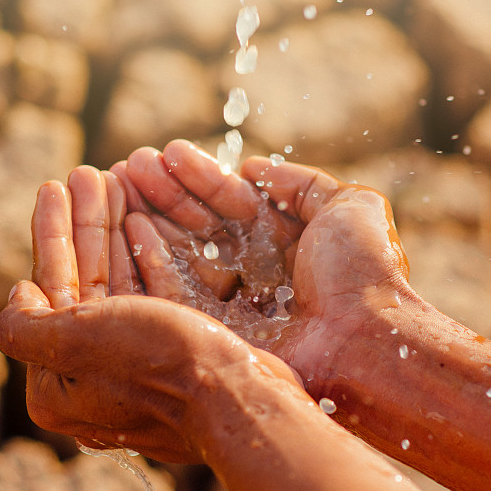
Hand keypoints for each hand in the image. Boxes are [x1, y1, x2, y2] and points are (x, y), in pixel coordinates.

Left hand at [0, 169, 299, 462]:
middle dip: (84, 224)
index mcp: (58, 386)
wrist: (242, 401)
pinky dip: (146, 257)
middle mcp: (93, 379)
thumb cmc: (158, 367)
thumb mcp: (73, 343)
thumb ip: (25, 324)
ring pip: (117, 285)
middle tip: (88, 173)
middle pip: (81, 285)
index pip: (46, 293)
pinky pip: (152, 298)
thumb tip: (19, 295)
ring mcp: (136, 367)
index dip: (51, 234)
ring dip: (113, 231)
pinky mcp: (174, 356)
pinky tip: (144, 218)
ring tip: (115, 179)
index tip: (53, 186)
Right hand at [118, 140, 411, 393]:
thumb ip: (301, 182)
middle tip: (133, 163)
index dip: (202, 179)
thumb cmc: (361, 270)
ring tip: (123, 181)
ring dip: (153, 217)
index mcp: (285, 248)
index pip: (233, 206)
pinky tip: (132, 225)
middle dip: (169, 194)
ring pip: (184, 256)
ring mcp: (234, 310)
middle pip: (202, 228)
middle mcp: (256, 278)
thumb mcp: (348, 205)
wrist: (366, 338)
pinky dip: (152, 261)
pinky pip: (175, 296)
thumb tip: (252, 166)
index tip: (169, 152)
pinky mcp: (216, 338)